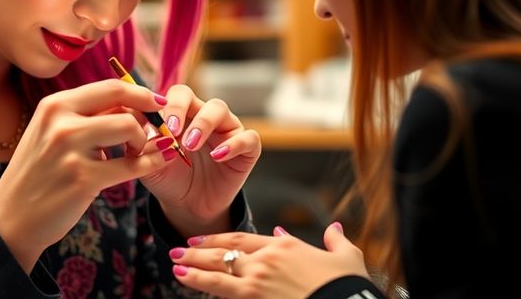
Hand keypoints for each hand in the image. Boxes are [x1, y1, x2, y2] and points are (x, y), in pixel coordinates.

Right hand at [0, 79, 174, 272]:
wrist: (12, 218)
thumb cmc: (39, 174)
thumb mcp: (52, 134)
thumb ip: (87, 117)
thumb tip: (133, 105)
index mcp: (54, 105)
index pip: (109, 87)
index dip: (141, 93)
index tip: (157, 102)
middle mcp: (60, 122)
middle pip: (123, 102)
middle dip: (148, 114)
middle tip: (156, 129)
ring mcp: (71, 151)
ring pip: (130, 128)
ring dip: (143, 140)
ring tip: (137, 153)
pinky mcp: (83, 180)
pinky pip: (132, 166)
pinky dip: (152, 162)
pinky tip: (158, 162)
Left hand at [140, 84, 261, 234]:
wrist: (189, 206)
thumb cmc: (169, 179)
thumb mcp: (149, 164)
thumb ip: (139, 144)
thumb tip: (129, 120)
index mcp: (179, 114)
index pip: (172, 95)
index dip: (162, 104)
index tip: (154, 124)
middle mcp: (202, 116)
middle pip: (193, 96)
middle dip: (179, 108)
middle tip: (171, 129)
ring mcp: (226, 129)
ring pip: (219, 109)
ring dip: (203, 124)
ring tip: (189, 144)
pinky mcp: (247, 149)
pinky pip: (248, 138)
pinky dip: (234, 144)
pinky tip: (217, 156)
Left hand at [170, 223, 369, 297]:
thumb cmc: (346, 284)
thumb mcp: (345, 257)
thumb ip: (334, 241)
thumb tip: (333, 228)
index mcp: (285, 246)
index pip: (243, 238)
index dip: (220, 239)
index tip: (202, 239)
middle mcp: (267, 260)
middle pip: (224, 252)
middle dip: (199, 250)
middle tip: (178, 249)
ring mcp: (258, 280)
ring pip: (217, 269)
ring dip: (193, 266)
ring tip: (175, 264)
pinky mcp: (254, 298)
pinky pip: (222, 290)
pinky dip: (202, 283)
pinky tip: (185, 279)